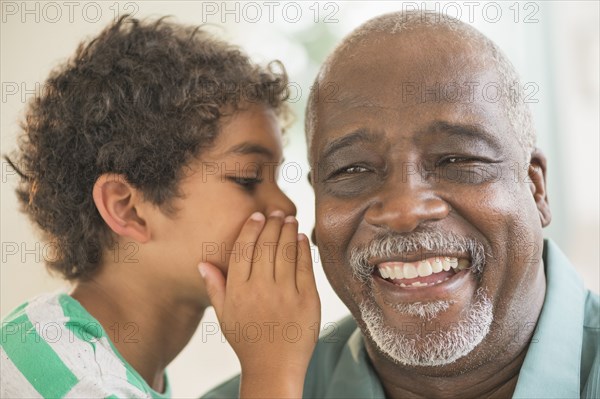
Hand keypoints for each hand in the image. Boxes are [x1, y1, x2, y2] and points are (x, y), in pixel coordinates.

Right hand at [199, 211, 320, 397]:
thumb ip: (215, 287)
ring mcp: (285, 293)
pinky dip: (303, 248)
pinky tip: (301, 238)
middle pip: (266, 245)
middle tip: (276, 212)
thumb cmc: (247, 340)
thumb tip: (202, 263)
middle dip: (272, 223)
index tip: (257, 216)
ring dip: (288, 230)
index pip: (243, 249)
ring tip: (289, 219)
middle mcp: (260, 288)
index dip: (251, 228)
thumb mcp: (224, 316)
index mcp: (237, 290)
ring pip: (286, 251)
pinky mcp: (307, 299)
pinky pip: (305, 266)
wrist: (274, 367)